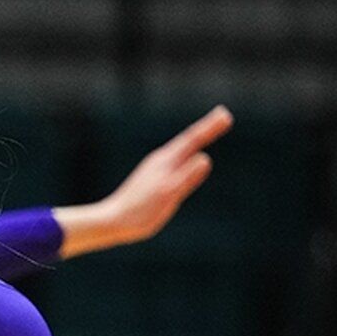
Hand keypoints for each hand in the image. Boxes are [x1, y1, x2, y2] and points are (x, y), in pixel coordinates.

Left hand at [76, 107, 233, 249]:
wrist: (111, 221)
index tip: (225, 114)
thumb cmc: (140, 211)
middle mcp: (160, 161)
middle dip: (206, 128)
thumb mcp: (167, 194)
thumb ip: (186, 177)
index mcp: (165, 162)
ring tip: (208, 131)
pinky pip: (175, 161)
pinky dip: (186, 154)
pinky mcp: (152, 180)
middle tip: (223, 115)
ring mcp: (155, 169)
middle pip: (187, 140)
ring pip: (180, 150)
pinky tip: (185, 159)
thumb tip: (205, 158)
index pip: (192, 140)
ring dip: (196, 139)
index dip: (210, 127)